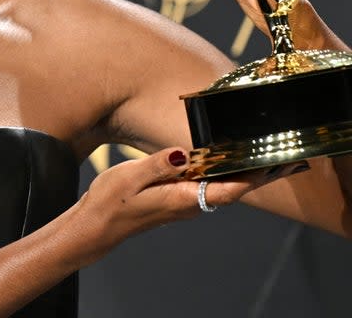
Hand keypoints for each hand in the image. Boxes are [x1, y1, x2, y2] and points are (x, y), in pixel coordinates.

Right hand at [78, 147, 307, 262]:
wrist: (95, 227)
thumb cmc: (110, 203)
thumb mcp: (130, 178)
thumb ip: (159, 164)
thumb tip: (186, 153)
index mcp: (182, 199)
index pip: (229, 189)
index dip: (255, 178)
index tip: (277, 165)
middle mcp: (188, 204)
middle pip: (232, 189)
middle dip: (258, 176)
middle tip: (285, 161)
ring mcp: (181, 204)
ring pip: (220, 188)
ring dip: (242, 175)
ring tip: (260, 158)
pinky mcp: (173, 200)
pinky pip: (204, 186)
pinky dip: (221, 175)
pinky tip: (220, 163)